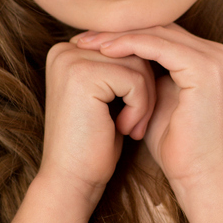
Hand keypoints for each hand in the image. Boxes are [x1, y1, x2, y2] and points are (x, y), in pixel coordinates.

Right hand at [38, 41, 156, 207]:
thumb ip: (120, 67)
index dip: (139, 78)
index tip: (131, 112)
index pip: (126, 46)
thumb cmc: (95, 144)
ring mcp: (71, 60)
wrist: (72, 181)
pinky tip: (125, 129)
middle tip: (137, 123)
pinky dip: (141, 107)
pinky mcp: (83, 75)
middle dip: (145, 88)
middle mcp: (65, 49)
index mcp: (68, 50)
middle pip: (134, 51)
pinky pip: (135, 80)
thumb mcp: (109, 98)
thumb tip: (157, 41)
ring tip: (132, 127)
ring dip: (146, 99)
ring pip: (139, 64)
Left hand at [72, 23, 222, 201]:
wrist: (197, 176)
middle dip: (118, 30)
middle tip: (82, 36)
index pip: (159, 33)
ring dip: (118, 36)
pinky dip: (130, 45)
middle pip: (158, 27)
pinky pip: (159, 46)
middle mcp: (215, 54)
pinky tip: (105, 51)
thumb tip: (115, 59)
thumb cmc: (175, 147)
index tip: (89, 41)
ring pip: (156, 32)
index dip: (124, 34)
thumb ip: (146, 77)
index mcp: (206, 59)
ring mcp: (213, 59)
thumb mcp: (156, 102)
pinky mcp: (203, 69)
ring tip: (88, 43)